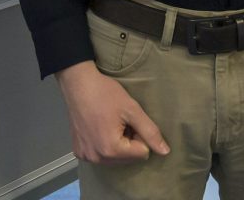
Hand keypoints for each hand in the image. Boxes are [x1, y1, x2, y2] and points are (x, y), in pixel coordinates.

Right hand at [54, 61, 169, 164]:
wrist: (78, 84)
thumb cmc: (106, 93)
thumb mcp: (132, 109)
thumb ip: (150, 131)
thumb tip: (165, 152)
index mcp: (111, 150)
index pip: (142, 153)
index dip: (140, 135)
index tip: (129, 119)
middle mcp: (97, 159)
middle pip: (128, 158)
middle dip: (129, 141)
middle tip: (120, 120)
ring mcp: (86, 156)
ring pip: (115, 158)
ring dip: (118, 143)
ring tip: (110, 123)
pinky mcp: (79, 152)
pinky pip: (101, 155)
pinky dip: (104, 144)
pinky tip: (99, 127)